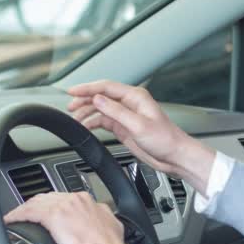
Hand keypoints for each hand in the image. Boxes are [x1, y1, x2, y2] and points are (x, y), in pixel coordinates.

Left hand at [3, 192, 127, 243]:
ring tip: (16, 218)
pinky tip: (12, 220)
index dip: (48, 205)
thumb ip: (101, 217)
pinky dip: (18, 215)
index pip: (60, 198)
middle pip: (46, 198)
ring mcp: (64, 205)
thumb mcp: (110, 226)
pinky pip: (29, 212)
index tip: (42, 212)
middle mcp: (75, 199)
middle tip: (24, 216)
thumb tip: (99, 220)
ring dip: (25, 210)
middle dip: (34, 206)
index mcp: (86, 201)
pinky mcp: (54, 215)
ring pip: (36, 202)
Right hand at [67, 80, 214, 193]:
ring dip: (87, 112)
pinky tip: (85, 127)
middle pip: (101, 96)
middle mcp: (130, 103)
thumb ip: (116, 111)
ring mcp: (126, 115)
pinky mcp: (124, 127)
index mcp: (135, 97)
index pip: (106, 87)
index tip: (72, 91)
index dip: (87, 88)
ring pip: (101, 109)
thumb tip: (98, 99)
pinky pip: (104, 121)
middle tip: (70, 106)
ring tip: (75, 118)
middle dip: (84, 100)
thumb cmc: (165, 139)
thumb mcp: (138, 125)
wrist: (174, 156)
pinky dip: (93, 122)